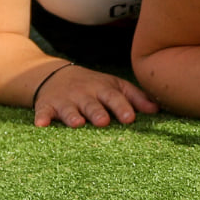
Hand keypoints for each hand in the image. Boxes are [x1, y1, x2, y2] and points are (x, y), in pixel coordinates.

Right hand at [34, 65, 156, 127]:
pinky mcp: (46, 106)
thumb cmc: (93, 86)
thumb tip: (158, 111)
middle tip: (103, 122)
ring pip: (69, 108)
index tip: (130, 119)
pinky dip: (41, 118)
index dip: (122, 107)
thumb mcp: (114, 86)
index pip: (114, 97)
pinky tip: (41, 125)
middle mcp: (84, 94)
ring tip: (77, 124)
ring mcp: (64, 100)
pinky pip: (42, 112)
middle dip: (97, 112)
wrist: (55, 75)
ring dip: (72, 115)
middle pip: (92, 104)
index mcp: (103, 89)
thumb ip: (135, 98)